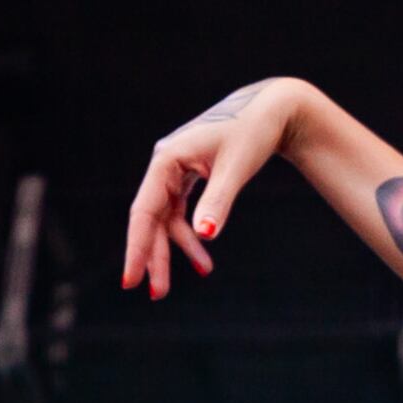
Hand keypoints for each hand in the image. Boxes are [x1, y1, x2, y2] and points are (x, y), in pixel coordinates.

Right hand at [122, 77, 307, 298]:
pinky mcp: (189, 174)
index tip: (130, 280)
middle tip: (159, 293)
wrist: (273, 109)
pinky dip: (191, 233)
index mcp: (166, 159)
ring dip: (178, 248)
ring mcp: (175, 170)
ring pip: (167, 218)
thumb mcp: (236, 169)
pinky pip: (181, 210)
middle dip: (156, 256)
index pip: (143, 211)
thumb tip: (205, 236)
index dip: (136, 248)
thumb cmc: (253, 133)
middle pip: (152, 219)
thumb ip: (218, 203)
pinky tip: (203, 255)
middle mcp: (164, 164)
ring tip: (203, 272)